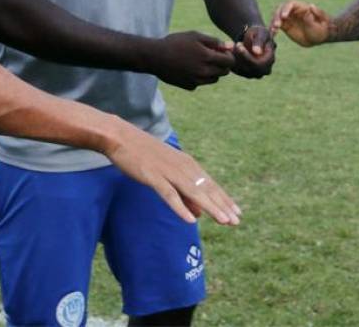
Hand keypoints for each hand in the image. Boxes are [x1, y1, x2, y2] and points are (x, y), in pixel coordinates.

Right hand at [104, 122, 240, 226]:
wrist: (121, 138)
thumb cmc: (144, 155)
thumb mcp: (168, 173)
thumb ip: (183, 194)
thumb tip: (197, 214)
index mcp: (187, 164)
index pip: (210, 185)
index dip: (224, 199)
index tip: (237, 212)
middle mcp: (182, 167)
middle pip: (206, 189)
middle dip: (222, 206)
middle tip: (236, 221)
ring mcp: (169, 171)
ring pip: (193, 192)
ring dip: (210, 207)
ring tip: (224, 221)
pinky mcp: (153, 176)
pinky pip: (169, 194)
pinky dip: (180, 207)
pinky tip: (190, 220)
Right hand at [150, 31, 234, 89]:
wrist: (155, 57)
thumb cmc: (175, 43)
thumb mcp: (195, 36)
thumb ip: (214, 41)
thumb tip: (228, 47)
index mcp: (207, 57)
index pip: (229, 62)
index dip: (229, 56)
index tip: (222, 52)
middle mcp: (204, 72)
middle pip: (224, 72)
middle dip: (222, 65)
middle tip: (213, 57)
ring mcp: (197, 81)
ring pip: (214, 79)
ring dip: (212, 71)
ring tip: (201, 62)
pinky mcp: (189, 86)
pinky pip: (201, 82)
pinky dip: (200, 77)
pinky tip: (189, 68)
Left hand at [231, 25, 275, 77]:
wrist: (254, 37)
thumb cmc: (259, 33)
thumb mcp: (261, 33)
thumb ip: (259, 41)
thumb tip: (257, 52)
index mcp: (270, 60)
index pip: (258, 64)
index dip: (247, 56)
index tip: (238, 44)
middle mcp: (264, 71)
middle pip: (248, 68)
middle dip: (238, 56)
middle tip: (232, 43)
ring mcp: (254, 74)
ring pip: (240, 69)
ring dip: (233, 56)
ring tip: (231, 43)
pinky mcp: (244, 74)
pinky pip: (234, 69)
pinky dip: (231, 59)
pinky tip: (230, 48)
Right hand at [270, 0, 332, 46]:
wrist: (320, 37)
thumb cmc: (321, 28)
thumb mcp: (319, 24)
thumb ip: (313, 16)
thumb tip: (311, 6)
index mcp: (301, 7)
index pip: (290, 4)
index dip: (286, 9)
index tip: (284, 16)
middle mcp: (292, 11)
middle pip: (280, 9)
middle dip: (277, 15)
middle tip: (276, 25)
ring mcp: (288, 18)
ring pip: (277, 17)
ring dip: (273, 22)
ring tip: (273, 31)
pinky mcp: (285, 25)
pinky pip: (277, 25)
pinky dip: (273, 29)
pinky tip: (273, 34)